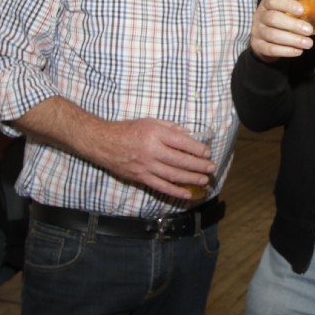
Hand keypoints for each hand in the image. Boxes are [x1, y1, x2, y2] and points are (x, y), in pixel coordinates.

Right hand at [87, 118, 213, 200]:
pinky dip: (175, 191)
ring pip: (173, 175)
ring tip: (204, 180)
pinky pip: (161, 186)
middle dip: (199, 165)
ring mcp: (146, 166)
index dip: (197, 149)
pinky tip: (187, 193)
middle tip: (211, 168)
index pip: (182, 143)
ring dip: (191, 179)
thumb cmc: (127, 130)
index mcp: (155, 134)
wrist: (103, 142)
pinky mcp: (141, 177)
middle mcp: (152, 151)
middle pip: (180, 161)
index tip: (207, 152)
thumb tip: (189, 135)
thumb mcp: (150, 122)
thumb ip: (170, 128)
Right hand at [249, 0, 314, 61]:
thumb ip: (305, 4)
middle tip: (309, 30)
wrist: (263, 39)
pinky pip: (271, 49)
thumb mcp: (289, 10)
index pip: (273, 0)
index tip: (302, 10)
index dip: (287, 4)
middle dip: (293, 25)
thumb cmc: (280, 20)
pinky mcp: (258, 46)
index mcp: (267, 4)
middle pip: (273, 18)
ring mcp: (257, 32)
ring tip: (308, 43)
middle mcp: (259, 16)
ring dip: (292, 40)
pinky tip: (298, 51)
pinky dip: (286, 51)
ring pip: (272, 35)